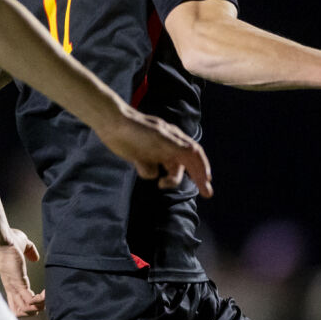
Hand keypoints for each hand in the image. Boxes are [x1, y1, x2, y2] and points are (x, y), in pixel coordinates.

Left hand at [0, 227, 45, 316]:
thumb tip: (35, 257)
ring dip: (38, 306)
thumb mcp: (23, 246)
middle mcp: (12, 287)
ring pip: (26, 309)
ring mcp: (14, 286)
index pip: (17, 303)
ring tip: (45, 298)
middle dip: (35, 310)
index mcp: (12, 282)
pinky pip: (30, 300)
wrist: (1, 238)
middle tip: (43, 301)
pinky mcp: (18, 283)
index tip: (40, 297)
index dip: (29, 304)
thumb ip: (30, 251)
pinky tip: (45, 293)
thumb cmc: (8, 240)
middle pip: (21, 311)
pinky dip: (39, 300)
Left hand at [96, 108, 213, 196]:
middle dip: (197, 178)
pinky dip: (146, 171)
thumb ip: (179, 147)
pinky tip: (139, 163)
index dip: (204, 168)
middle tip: (206, 194)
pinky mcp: (143, 158)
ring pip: (169, 172)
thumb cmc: (139, 130)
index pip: (195, 155)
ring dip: (168, 178)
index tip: (208, 183)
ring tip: (162, 184)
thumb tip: (195, 153)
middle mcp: (169, 147)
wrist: (113, 125)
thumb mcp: (162, 139)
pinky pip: (150, 172)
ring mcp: (156, 154)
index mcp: (176, 139)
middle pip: (186, 166)